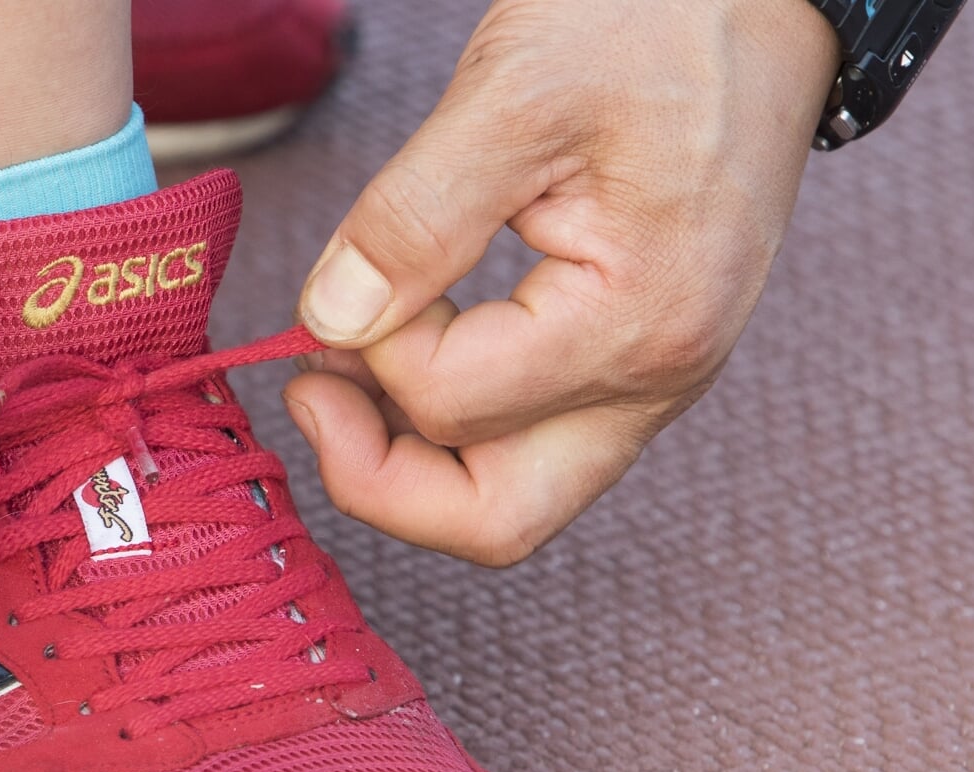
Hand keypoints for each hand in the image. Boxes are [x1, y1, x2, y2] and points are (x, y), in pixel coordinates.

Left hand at [288, 0, 837, 565]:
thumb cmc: (658, 23)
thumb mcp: (514, 93)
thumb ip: (414, 219)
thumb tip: (331, 320)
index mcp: (639, 320)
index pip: (452, 406)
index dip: (369, 353)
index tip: (343, 281)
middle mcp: (661, 378)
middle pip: (495, 519)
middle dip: (379, 479)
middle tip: (312, 389)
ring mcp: (654, 380)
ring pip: (510, 494)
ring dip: (410, 452)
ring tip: (351, 357)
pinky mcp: (635, 362)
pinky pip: (531, 441)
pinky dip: (454, 418)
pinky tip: (411, 343)